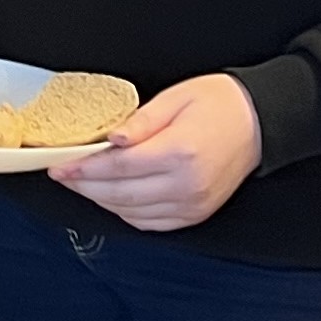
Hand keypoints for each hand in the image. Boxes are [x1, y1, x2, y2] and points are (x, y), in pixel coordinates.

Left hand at [47, 71, 260, 230]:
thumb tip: (111, 139)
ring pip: (131, 213)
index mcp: (180, 152)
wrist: (260, 123)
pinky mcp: (195, 214)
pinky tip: (112, 197)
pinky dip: (126, 213)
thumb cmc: (219, 104)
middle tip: (62, 175)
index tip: (60, 164)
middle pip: (119, 194)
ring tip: (82, 183)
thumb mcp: (177, 97)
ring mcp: (192, 204)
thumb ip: (141, 121)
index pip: (118, 168)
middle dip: (84, 186)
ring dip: (101, 201)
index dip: (84, 168)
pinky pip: (151, 223)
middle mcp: (186, 185)